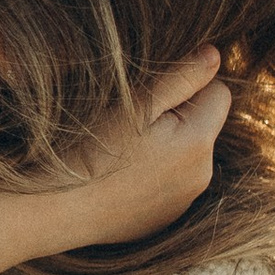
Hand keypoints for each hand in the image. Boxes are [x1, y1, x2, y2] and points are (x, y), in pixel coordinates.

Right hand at [0, 50, 230, 274]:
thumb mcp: (135, 103)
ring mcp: (182, 203)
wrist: (55, 208)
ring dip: (165, 146)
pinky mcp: (162, 220)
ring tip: (120, 151)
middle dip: (178, 117)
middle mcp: (201, 177)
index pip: (219, 93)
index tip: (149, 97)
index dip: (188, 86)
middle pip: (203, 126)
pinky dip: (152, 175)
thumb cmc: (91, 150)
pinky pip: (169, 183)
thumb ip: (181, 76)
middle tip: (131, 124)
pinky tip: (118, 176)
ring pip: (185, 155)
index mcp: (198, 144)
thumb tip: (215, 55)